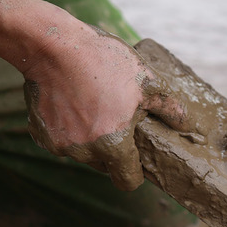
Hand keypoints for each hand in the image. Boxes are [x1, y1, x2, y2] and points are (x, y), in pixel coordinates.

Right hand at [23, 26, 185, 190]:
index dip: (135, 172)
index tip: (137, 158)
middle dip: (113, 149)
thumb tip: (186, 125)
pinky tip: (72, 105)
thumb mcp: (148, 82)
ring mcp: (60, 144)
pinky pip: (61, 140)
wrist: (53, 44)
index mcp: (114, 146)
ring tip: (94, 107)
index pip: (127, 182)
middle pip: (105, 165)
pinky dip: (67, 128)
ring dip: (90, 139)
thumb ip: (170, 109)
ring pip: (83, 152)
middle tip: (116, 120)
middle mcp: (85, 152)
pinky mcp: (40, 133)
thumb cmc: (104, 62)